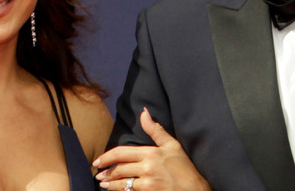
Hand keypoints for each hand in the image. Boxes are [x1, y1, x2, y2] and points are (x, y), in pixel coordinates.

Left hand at [93, 108, 210, 190]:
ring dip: (110, 185)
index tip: (98, 161)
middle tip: (98, 174)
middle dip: (106, 172)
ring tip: (103, 184)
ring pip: (122, 183)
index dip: (106, 157)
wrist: (196, 190)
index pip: (121, 153)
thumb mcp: (172, 145)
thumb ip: (155, 129)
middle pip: (119, 169)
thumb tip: (144, 112)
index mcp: (150, 153)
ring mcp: (147, 183)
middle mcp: (146, 168)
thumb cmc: (185, 168)